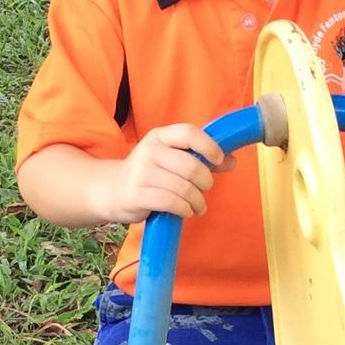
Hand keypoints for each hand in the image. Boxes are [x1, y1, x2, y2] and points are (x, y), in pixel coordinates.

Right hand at [94, 123, 232, 223]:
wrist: (111, 191)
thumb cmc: (149, 175)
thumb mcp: (171, 160)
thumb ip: (201, 159)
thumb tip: (232, 161)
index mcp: (159, 136)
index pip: (188, 133)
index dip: (208, 146)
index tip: (218, 159)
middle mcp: (149, 151)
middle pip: (191, 165)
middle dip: (205, 181)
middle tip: (204, 190)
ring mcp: (141, 173)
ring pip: (183, 187)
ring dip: (198, 201)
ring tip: (198, 206)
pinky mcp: (137, 194)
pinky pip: (171, 202)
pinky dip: (185, 209)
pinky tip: (186, 211)